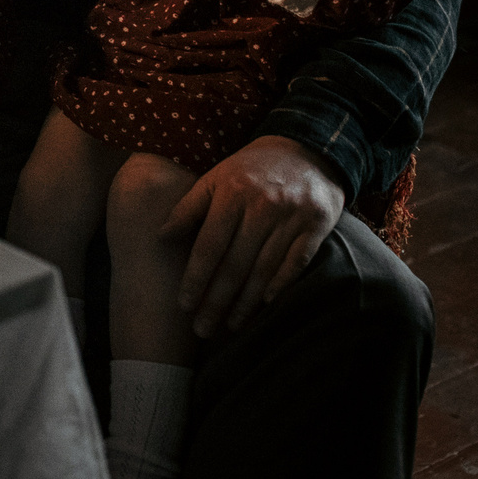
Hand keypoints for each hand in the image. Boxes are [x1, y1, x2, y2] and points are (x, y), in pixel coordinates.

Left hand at [160, 135, 345, 337]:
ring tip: (229, 326)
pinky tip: (264, 305)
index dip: (195, 278)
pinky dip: (280, 284)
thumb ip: (189, 206)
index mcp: (231, 193)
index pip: (209, 245)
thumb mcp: (216, 177)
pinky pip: (296, 263)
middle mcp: (261, 207)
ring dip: (245, 302)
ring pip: (263, 269)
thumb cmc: (251, 168)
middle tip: (202, 328)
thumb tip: (161, 235)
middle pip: (235, 264)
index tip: (183, 305)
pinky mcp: (316, 226)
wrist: (307, 150)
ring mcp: (290, 217)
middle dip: (216, 301)